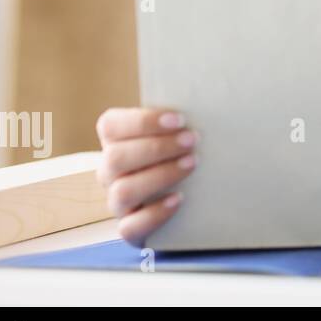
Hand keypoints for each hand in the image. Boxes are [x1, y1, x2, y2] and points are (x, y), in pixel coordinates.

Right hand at [95, 107, 196, 246]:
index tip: (179, 118)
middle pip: (115, 158)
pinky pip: (130, 227)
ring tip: (192, 164)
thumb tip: (211, 92)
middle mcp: (110, 171)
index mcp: (116, 141)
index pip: (110, 126)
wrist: (191, 198)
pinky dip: (154, 213)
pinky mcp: (130, 229)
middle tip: (192, 140)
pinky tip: (179, 199)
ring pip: (122, 192)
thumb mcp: (178, 131)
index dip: (142, 121)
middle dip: (156, 147)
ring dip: (159, 176)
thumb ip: (179, 118)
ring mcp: (117, 202)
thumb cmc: (184, 151)